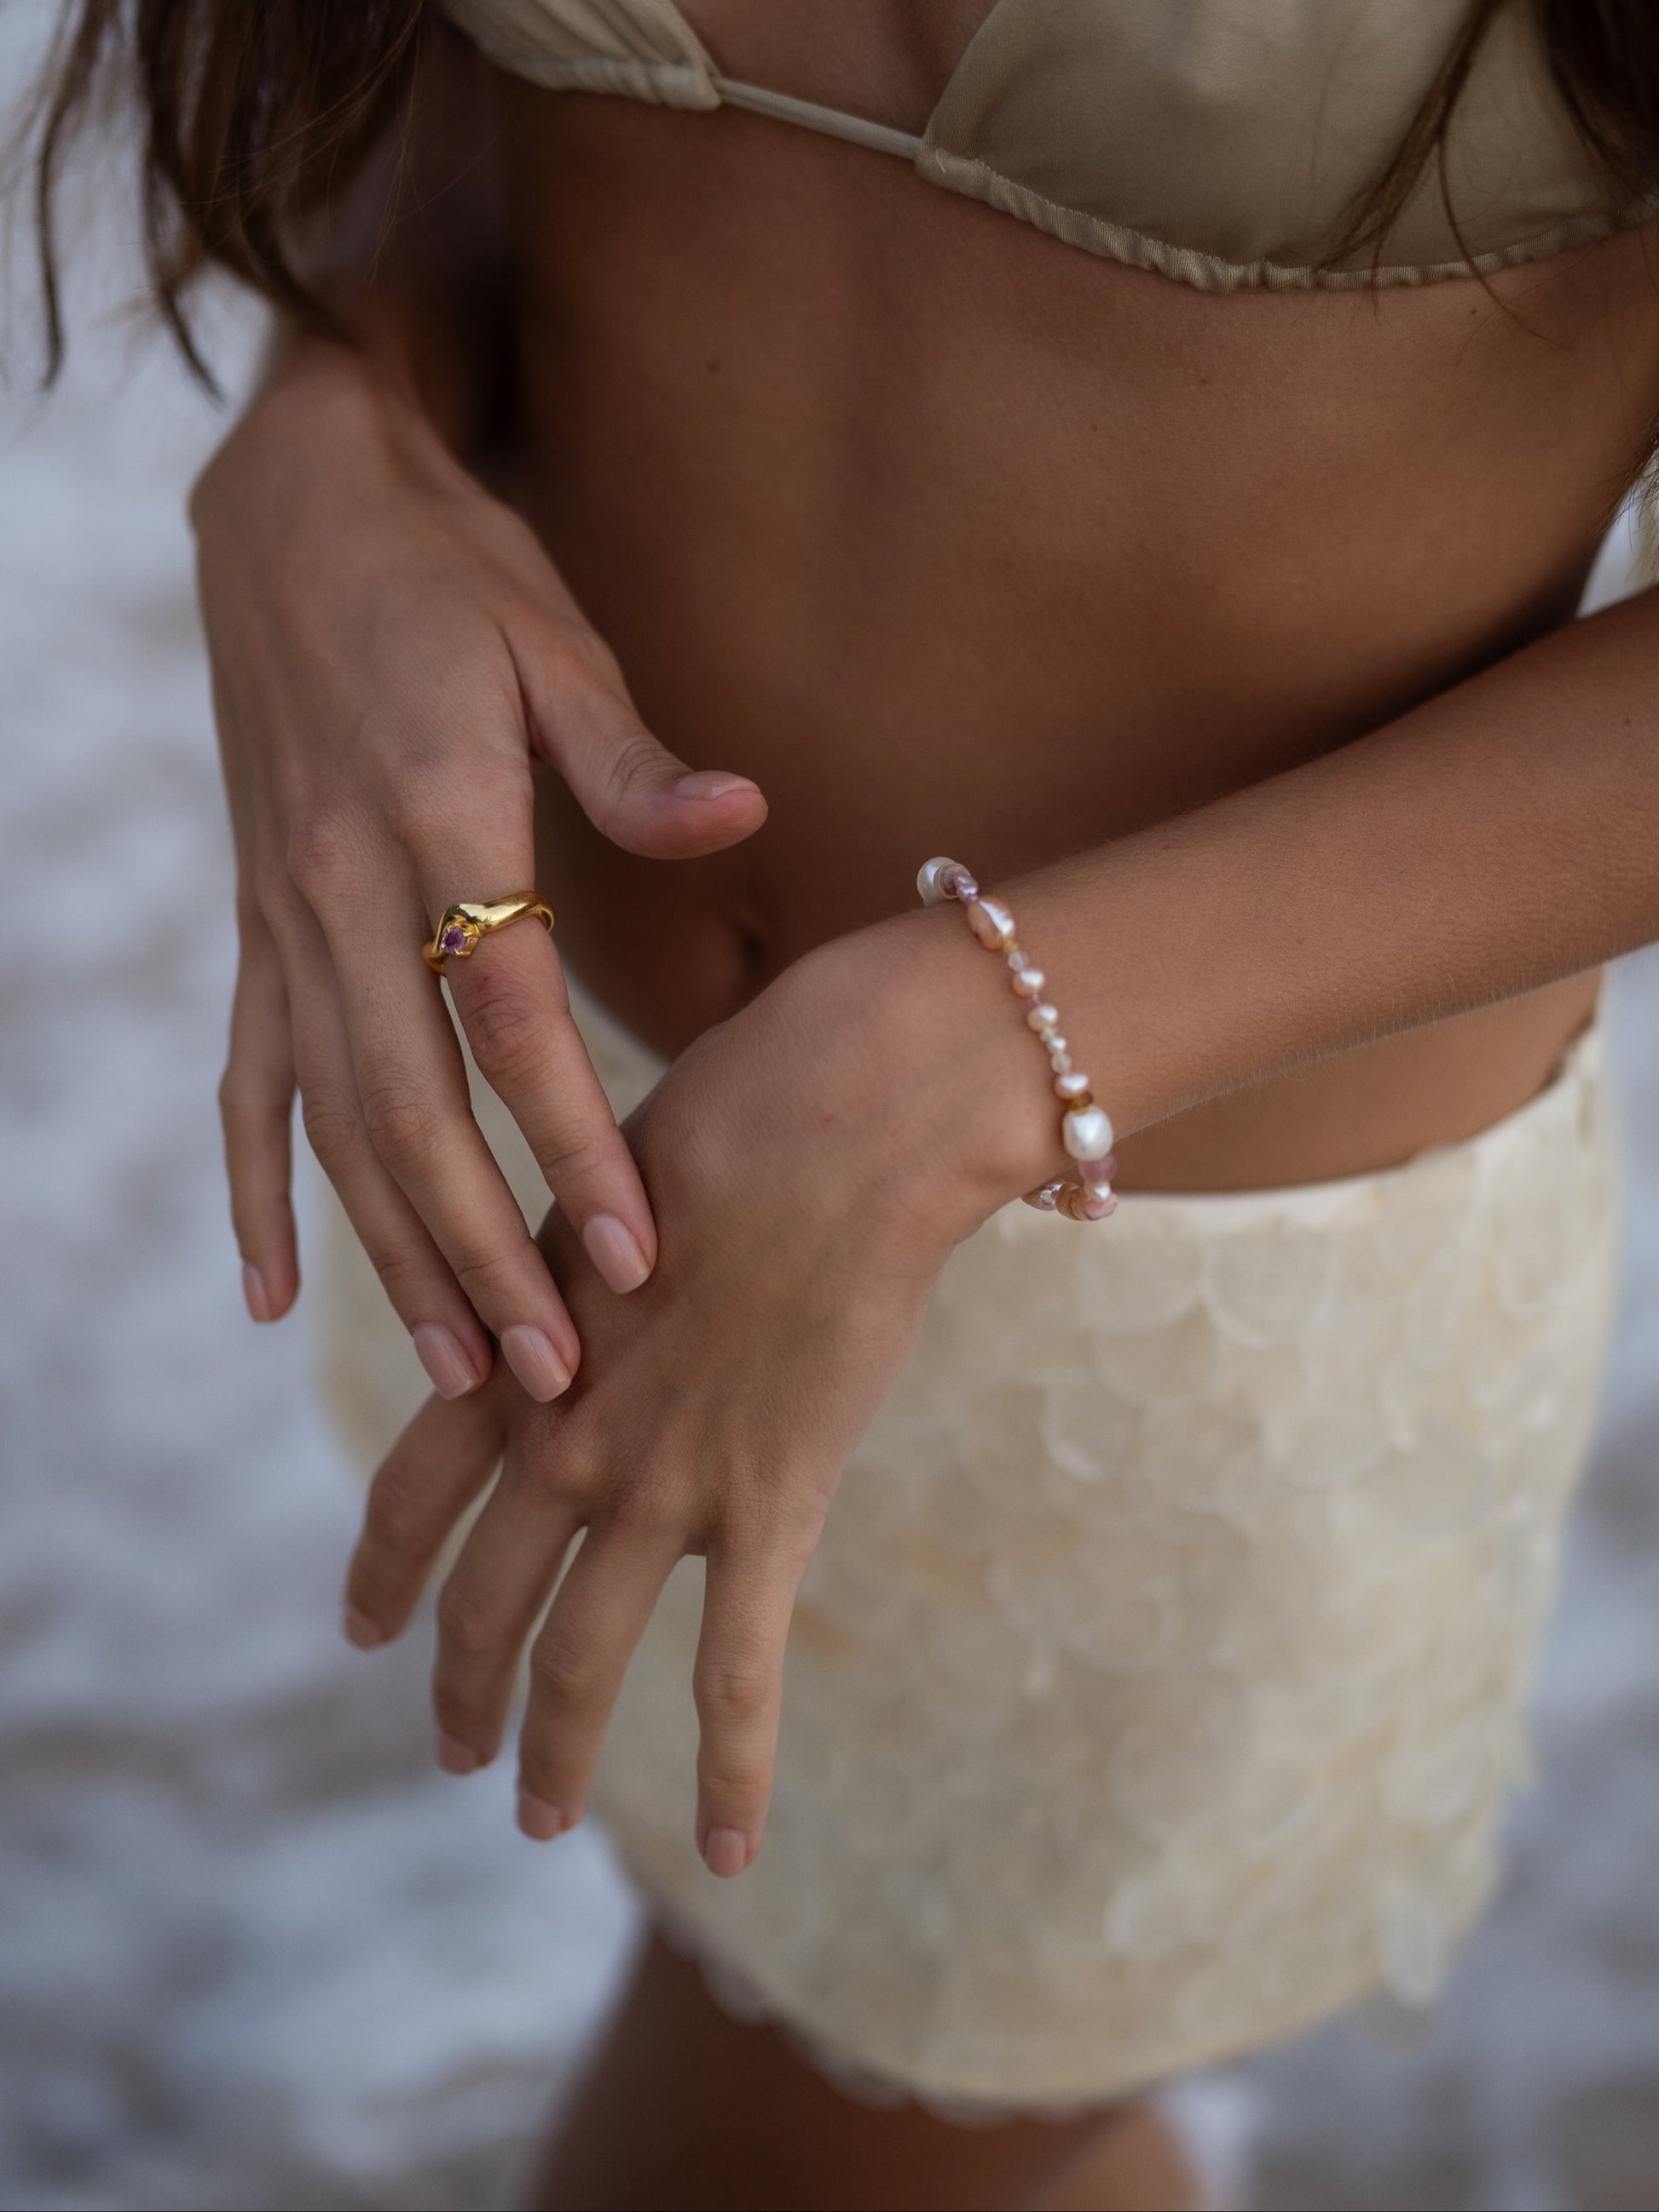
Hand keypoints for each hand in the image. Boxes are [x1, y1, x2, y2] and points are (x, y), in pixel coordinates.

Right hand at [195, 338, 766, 1400]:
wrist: (290, 507)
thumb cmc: (448, 572)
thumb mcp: (550, 638)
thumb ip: (631, 757)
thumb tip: (741, 817)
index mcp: (433, 811)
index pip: (506, 1015)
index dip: (571, 1141)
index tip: (636, 1251)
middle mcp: (341, 882)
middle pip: (412, 1105)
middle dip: (485, 1250)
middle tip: (553, 1377)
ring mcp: (283, 916)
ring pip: (331, 1119)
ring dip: (393, 1251)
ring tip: (458, 1370)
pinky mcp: (256, 927)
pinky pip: (249, 1078)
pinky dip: (258, 1188)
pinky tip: (279, 1292)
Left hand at [340, 920, 1034, 1870]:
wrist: (845, 1114)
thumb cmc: (734, 1119)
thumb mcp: (598, 1198)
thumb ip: (566, 1284)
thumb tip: (564, 1311)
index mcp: (510, 1353)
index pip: (406, 1496)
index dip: (379, 1574)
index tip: (361, 1629)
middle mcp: (560, 1436)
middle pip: (482, 1604)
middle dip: (460, 1690)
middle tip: (454, 1752)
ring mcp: (659, 1484)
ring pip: (582, 1660)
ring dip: (553, 1750)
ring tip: (536, 1819)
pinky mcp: (770, 1507)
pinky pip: (738, 1677)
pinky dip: (730, 1775)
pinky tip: (728, 1854)